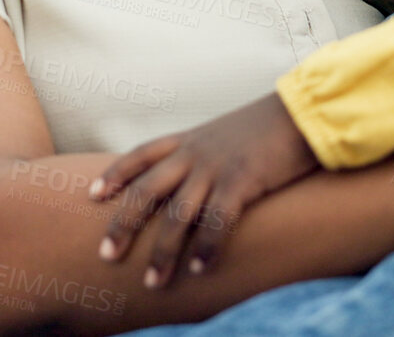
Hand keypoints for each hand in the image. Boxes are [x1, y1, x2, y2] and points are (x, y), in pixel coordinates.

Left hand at [89, 92, 318, 287]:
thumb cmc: (266, 129)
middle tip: (106, 255)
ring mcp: (216, 166)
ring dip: (163, 251)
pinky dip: (206, 248)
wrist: (302, 112)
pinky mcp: (242, 180)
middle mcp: (194, 152)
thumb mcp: (224, 135)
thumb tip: (190, 181)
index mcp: (188, 139)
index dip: (114, 174)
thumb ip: (203, 154)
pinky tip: (198, 269)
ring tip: (152, 281)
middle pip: (146, 190)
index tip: (92, 195)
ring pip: (177, 213)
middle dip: (123, 224)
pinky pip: (217, 220)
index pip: (140, 154)